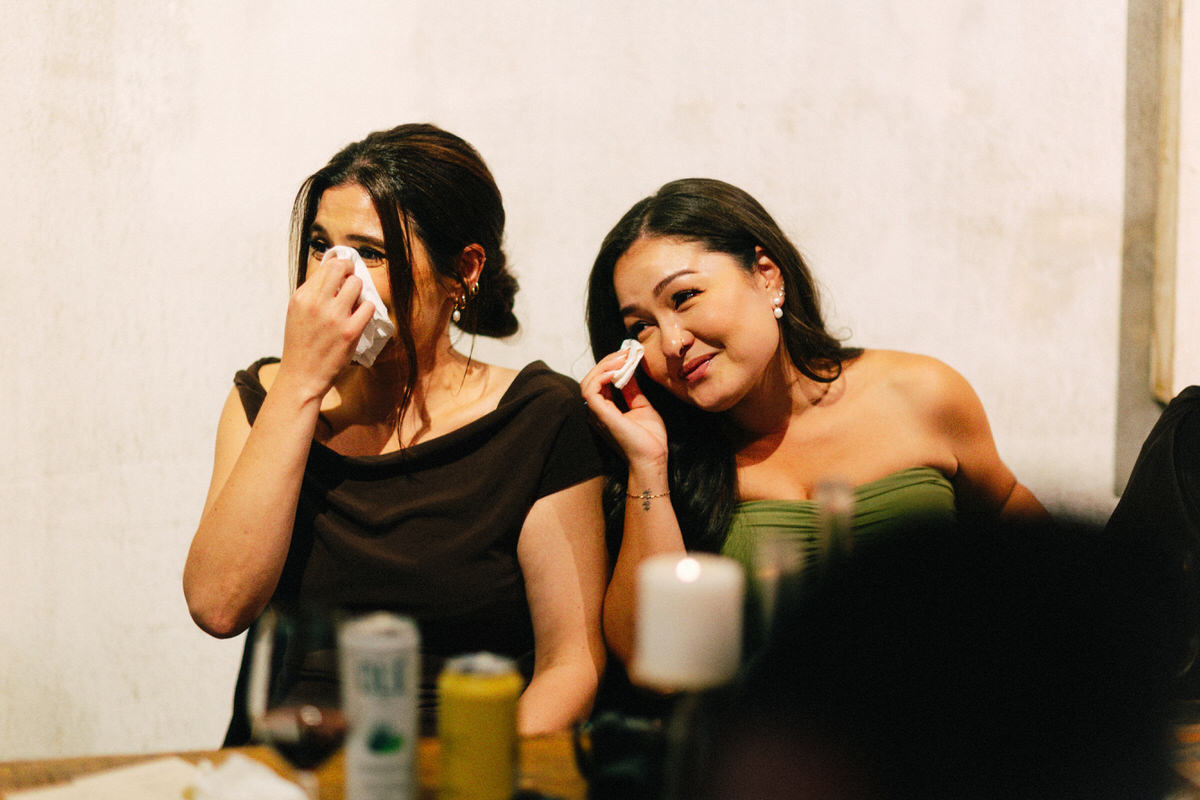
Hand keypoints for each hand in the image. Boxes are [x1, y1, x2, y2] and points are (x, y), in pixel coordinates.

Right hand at [277, 254, 375, 400]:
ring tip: (354, 303)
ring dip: (360, 292)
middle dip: (351, 272)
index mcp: (301, 297)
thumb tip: (334, 267)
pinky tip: (359, 318)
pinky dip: (367, 310)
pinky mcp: (350, 332)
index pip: (327, 266)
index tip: (345, 271)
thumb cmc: (301, 345)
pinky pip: (368, 306)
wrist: (301, 377)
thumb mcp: (297, 312)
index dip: (340, 265)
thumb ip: (313, 292)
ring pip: (358, 284)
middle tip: (353, 282)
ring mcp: (334, 317)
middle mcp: (316, 304)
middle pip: (343, 268)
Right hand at [581, 349, 667, 469]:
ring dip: (604, 366)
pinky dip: (602, 377)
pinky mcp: (602, 415)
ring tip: (622, 358)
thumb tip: (630, 371)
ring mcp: (598, 413)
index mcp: (605, 409)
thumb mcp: (642, 406)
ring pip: (588, 382)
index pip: (599, 382)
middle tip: (625, 352)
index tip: (627, 354)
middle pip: (591, 378)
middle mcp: (597, 411)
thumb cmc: (649, 438)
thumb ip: (632, 390)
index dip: (610, 365)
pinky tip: (617, 371)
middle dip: (607, 361)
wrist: (654, 457)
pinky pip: (591, 391)